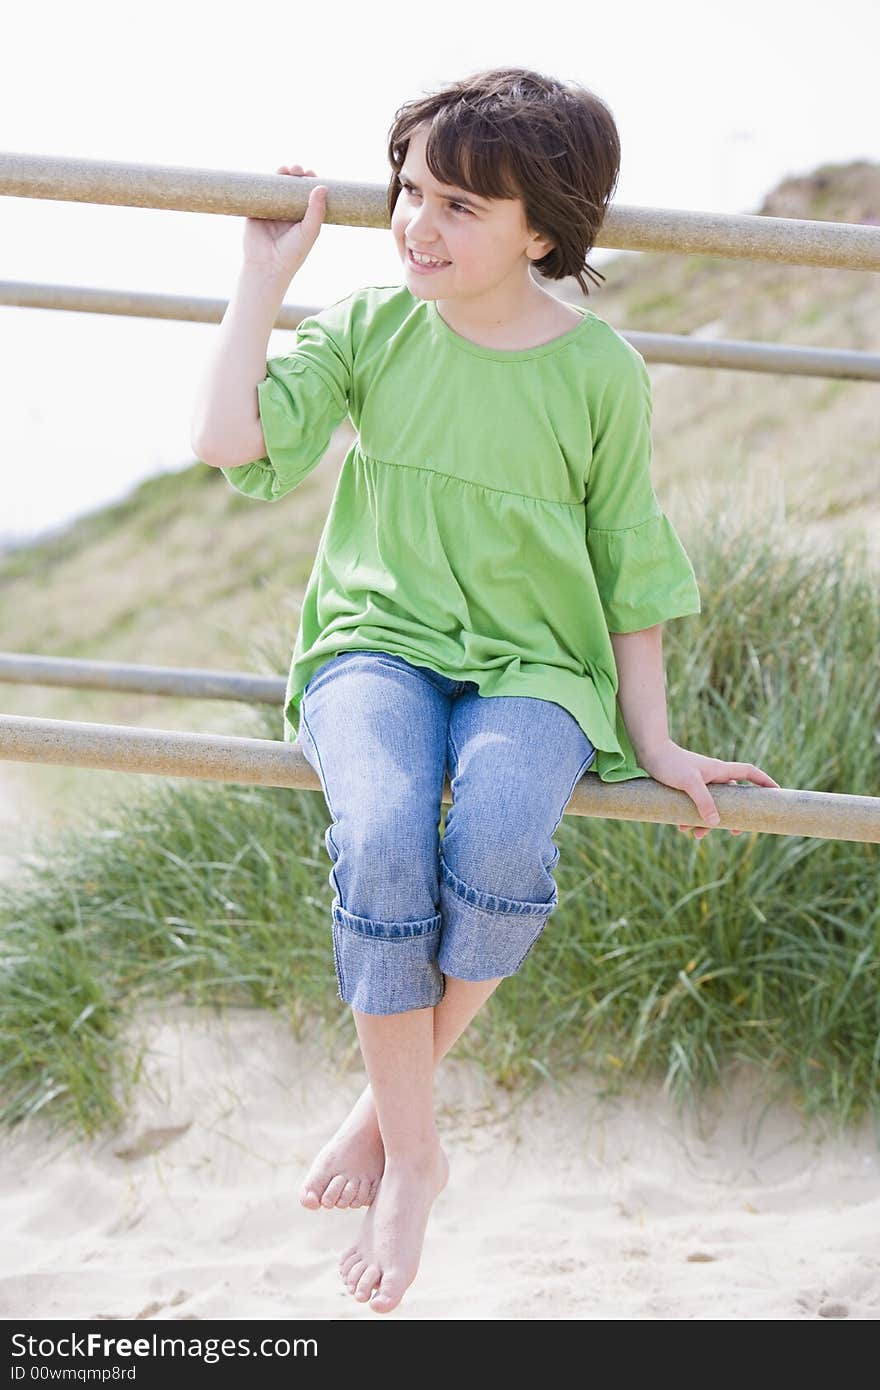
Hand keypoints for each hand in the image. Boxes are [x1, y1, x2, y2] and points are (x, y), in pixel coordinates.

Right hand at [243, 163, 327, 278]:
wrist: (267, 266)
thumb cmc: (292, 253)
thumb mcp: (309, 231)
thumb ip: (316, 211)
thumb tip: (322, 186)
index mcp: (302, 217)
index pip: (308, 195)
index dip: (310, 183)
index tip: (312, 175)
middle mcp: (287, 212)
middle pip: (292, 187)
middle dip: (296, 175)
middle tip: (298, 170)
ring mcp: (272, 210)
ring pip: (276, 187)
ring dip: (281, 175)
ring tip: (286, 169)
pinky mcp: (256, 211)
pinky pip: (260, 193)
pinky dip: (264, 181)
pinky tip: (270, 174)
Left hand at [635, 738, 780, 839]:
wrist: (649, 752)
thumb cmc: (670, 763)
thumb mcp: (689, 783)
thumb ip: (704, 801)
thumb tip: (716, 823)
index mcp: (721, 770)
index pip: (750, 774)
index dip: (765, 783)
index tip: (777, 793)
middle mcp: (714, 776)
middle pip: (732, 797)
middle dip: (732, 816)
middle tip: (734, 833)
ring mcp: (701, 782)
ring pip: (711, 805)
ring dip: (706, 821)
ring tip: (695, 835)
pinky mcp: (687, 787)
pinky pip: (695, 805)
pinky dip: (691, 817)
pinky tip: (680, 826)